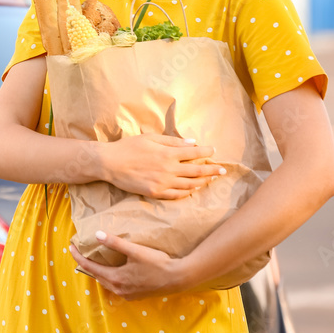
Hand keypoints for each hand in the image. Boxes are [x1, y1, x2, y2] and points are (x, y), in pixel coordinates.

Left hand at [67, 231, 193, 300]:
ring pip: (106, 282)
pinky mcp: (136, 295)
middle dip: (86, 265)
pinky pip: (116, 286)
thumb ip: (115, 243)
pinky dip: (109, 278)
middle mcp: (119, 289)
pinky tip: (112, 272)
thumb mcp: (135, 251)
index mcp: (116, 279)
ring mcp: (128, 294)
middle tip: (78, 253)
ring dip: (98, 272)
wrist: (178, 278)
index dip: (79, 257)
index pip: (90, 268)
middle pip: (97, 276)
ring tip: (92, 262)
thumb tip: (96, 235)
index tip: (70, 247)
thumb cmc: (157, 263)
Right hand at [99, 134, 225, 198]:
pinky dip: (188, 192)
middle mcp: (168, 169)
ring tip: (211, 180)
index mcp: (168, 153)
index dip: (206, 152)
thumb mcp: (150, 138)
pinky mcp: (156, 193)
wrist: (110, 163)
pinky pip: (177, 195)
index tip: (214, 151)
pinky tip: (193, 190)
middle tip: (223, 170)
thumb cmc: (129, 147)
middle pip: (197, 171)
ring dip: (203, 182)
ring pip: (190, 185)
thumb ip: (172, 141)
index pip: (194, 153)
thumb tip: (192, 142)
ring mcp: (163, 183)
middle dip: (212, 170)